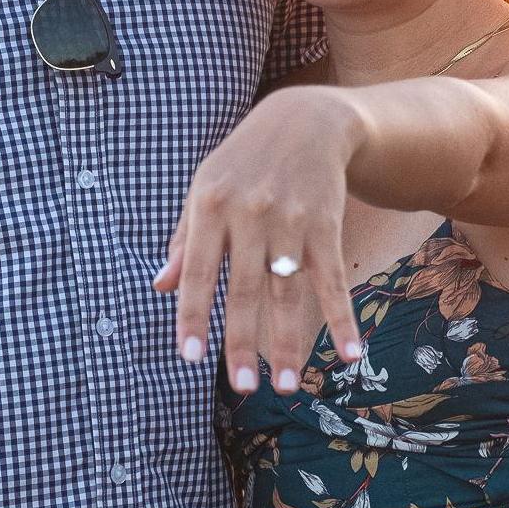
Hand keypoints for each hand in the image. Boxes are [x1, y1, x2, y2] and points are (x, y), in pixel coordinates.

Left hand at [152, 87, 362, 393]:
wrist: (305, 120)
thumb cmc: (244, 162)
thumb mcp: (205, 187)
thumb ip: (184, 239)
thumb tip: (160, 288)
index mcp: (210, 204)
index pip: (197, 269)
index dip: (193, 314)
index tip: (189, 357)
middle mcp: (249, 212)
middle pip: (244, 287)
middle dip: (243, 341)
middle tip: (242, 388)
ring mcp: (291, 218)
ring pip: (288, 289)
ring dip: (289, 340)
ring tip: (287, 386)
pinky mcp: (326, 222)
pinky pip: (332, 276)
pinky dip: (341, 316)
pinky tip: (348, 353)